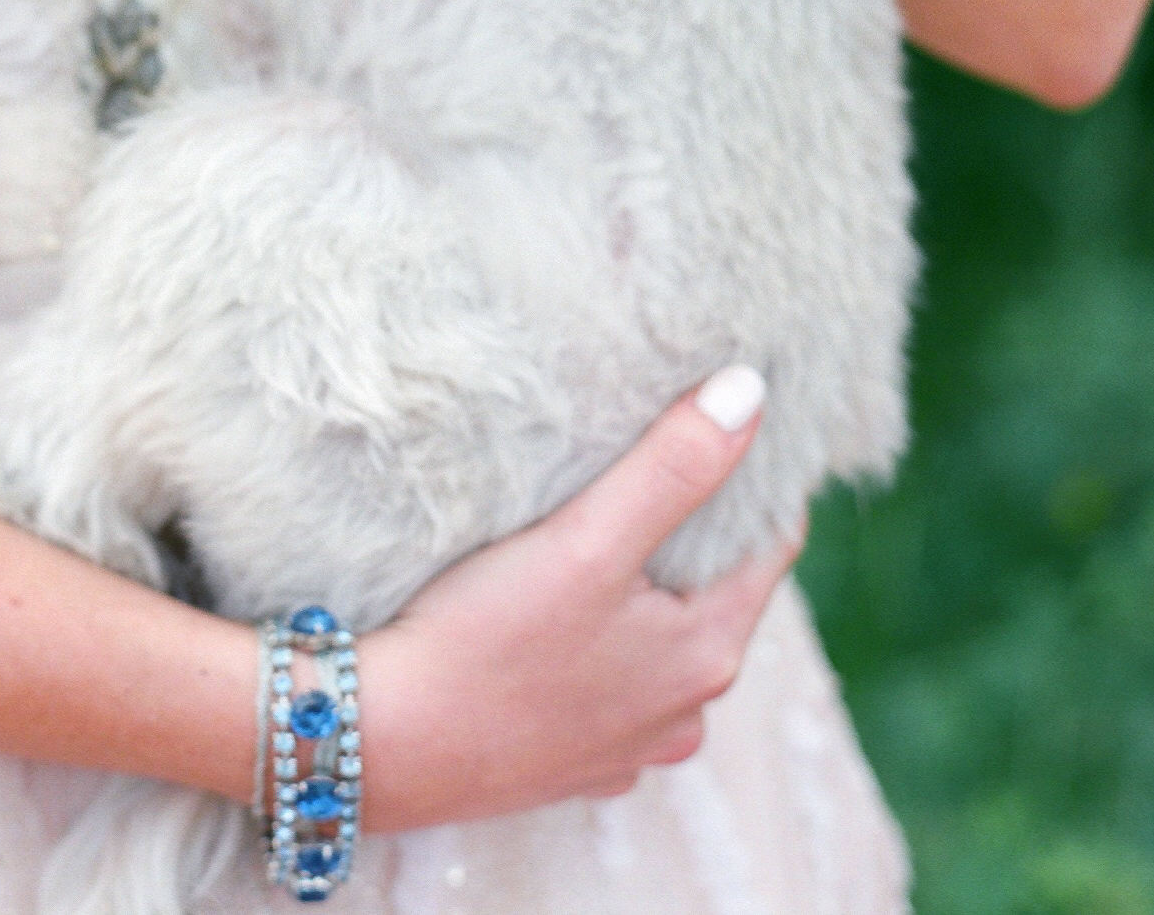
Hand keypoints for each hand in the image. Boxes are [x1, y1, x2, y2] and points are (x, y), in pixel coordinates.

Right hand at [353, 370, 797, 831]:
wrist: (382, 745)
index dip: (754, 477)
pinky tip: (553, 615)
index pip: (771, 545)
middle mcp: (684, 712)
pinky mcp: (573, 762)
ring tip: (595, 530)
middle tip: (651, 457)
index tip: (722, 420)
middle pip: (715, 592)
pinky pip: (610, 685)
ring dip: (641, 589)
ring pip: (660, 640)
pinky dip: (598, 644)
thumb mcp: (587, 540)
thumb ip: (674, 467)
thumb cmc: (485, 641)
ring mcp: (629, 746)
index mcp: (706, 655)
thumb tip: (752, 392)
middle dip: (690, 529)